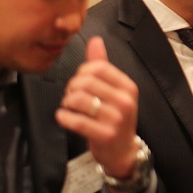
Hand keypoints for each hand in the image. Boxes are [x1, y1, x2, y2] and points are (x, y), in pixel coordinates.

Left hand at [56, 37, 140, 192]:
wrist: (122, 151)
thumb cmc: (114, 118)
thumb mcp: (113, 90)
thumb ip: (102, 65)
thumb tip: (95, 41)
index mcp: (128, 86)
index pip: (98, 67)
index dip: (81, 73)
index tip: (80, 83)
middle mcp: (125, 101)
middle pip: (85, 82)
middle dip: (71, 88)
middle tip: (71, 97)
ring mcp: (116, 119)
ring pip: (79, 99)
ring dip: (67, 103)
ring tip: (70, 108)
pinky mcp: (105, 135)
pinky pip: (76, 121)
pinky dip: (64, 117)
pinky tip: (65, 118)